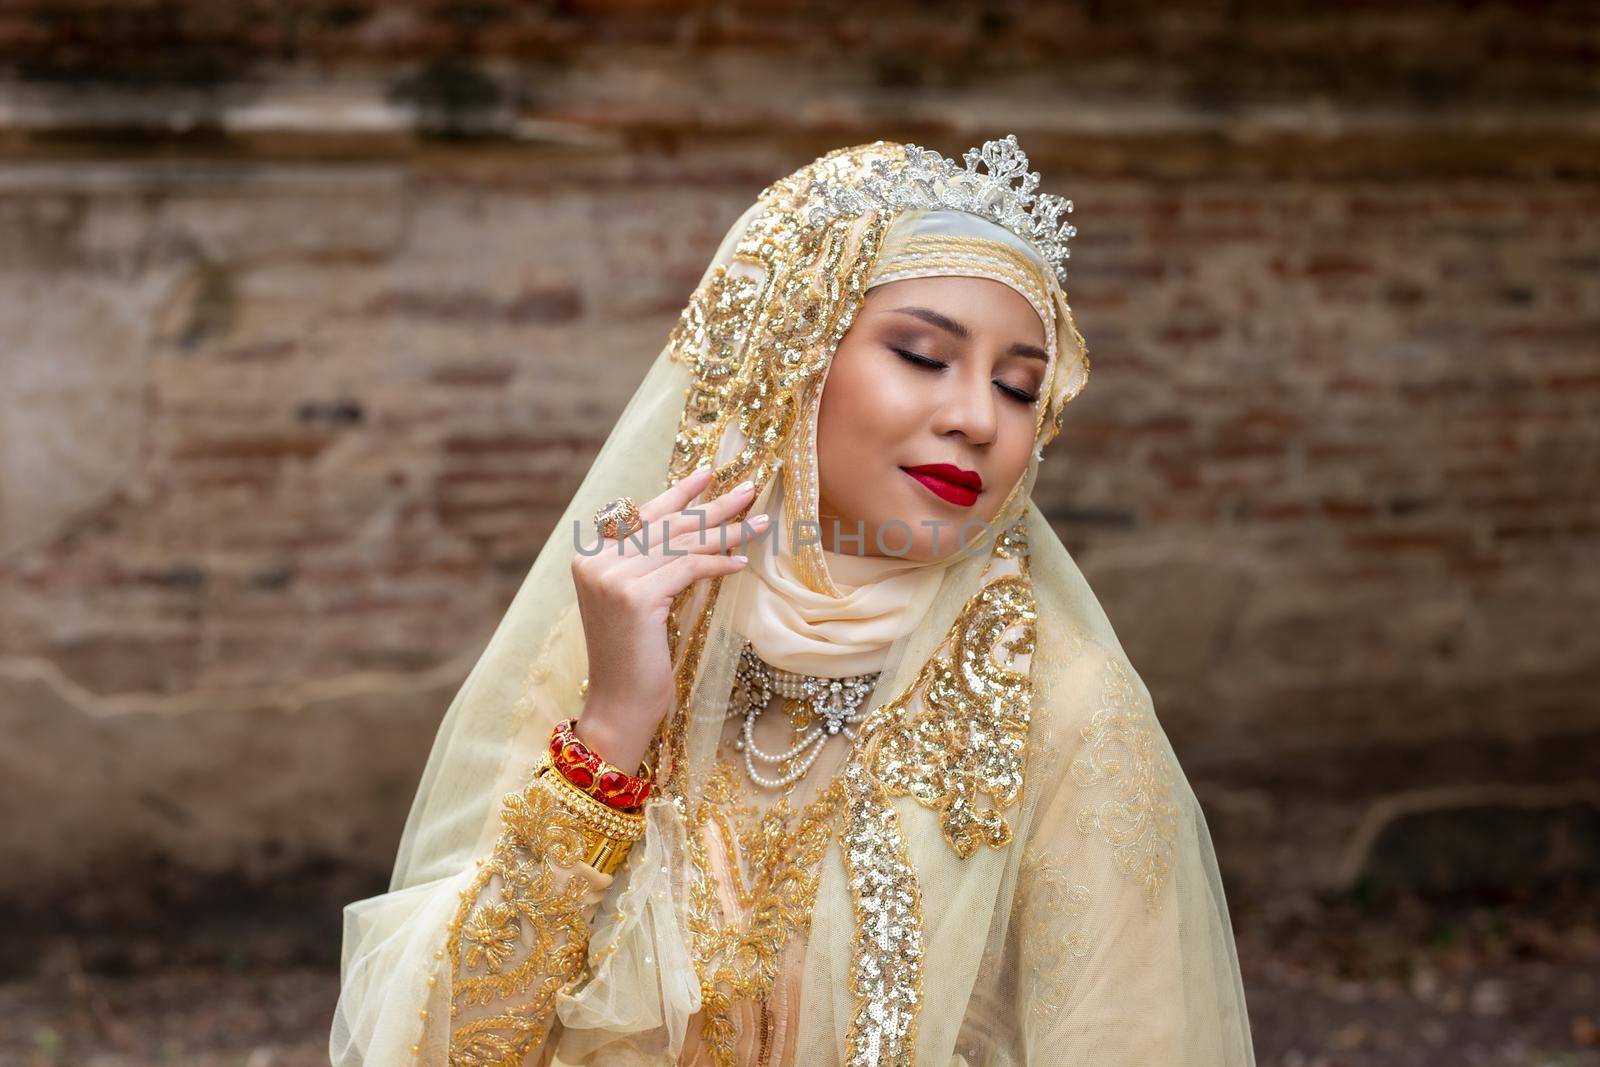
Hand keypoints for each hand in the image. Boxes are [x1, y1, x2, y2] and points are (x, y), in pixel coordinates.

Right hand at [570, 465, 765, 771]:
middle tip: (749, 488)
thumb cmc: (633, 659)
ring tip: (759, 520)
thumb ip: (648, 566)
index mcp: (590, 558)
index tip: (709, 474)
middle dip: (712, 505)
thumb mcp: (637, 603)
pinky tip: (742, 560)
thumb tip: (691, 531)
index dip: (678, 494)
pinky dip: (718, 563)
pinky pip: (688, 569)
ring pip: (682, 544)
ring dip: (726, 530)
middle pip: (667, 525)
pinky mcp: (636, 598)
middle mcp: (596, 563)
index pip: (643, 516)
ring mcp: (612, 579)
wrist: (620, 705)